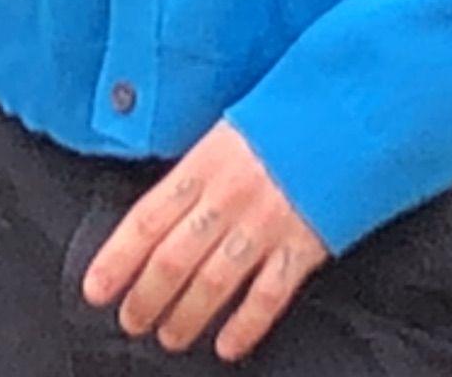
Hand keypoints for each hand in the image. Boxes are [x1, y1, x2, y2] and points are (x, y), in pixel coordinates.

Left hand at [80, 120, 329, 361]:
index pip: (146, 219)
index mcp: (205, 163)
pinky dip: (245, 325)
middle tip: (131, 321)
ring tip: (170, 337)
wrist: (354, 107)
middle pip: (172, 259)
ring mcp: (266, 222)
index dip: (116, 259)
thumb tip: (167, 209)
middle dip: (145, 298)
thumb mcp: (232, 129)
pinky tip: (228, 345)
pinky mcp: (304, 243)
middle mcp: (229, 196)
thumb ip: (201, 170)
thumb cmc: (293, 114)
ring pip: (212, 283)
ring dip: (185, 317)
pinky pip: (268, 295)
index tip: (96, 289)